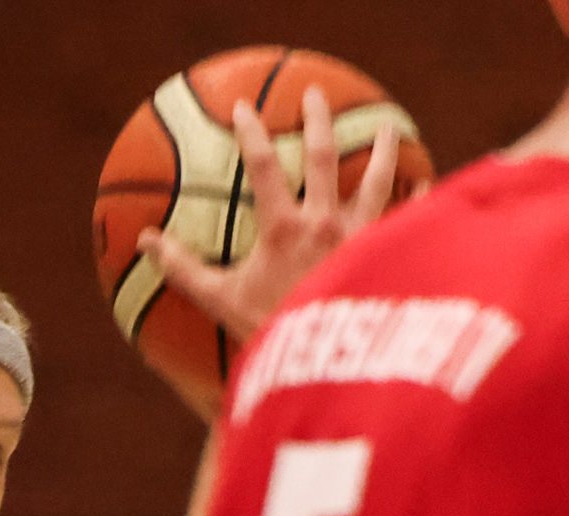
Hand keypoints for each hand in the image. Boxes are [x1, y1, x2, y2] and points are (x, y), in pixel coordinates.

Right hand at [142, 86, 410, 417]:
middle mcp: (328, 222)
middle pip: (324, 154)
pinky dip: (419, 202)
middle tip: (314, 94)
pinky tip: (425, 188)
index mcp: (285, 228)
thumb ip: (183, 270)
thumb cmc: (273, 335)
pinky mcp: (391, 256)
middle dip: (317, 118)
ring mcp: (364, 236)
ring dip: (381, 150)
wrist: (330, 368)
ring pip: (378, 178)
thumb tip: (144, 241)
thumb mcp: (220, 303)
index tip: (243, 107)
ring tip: (385, 129)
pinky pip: (410, 220)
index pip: (264, 165)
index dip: (251, 132)